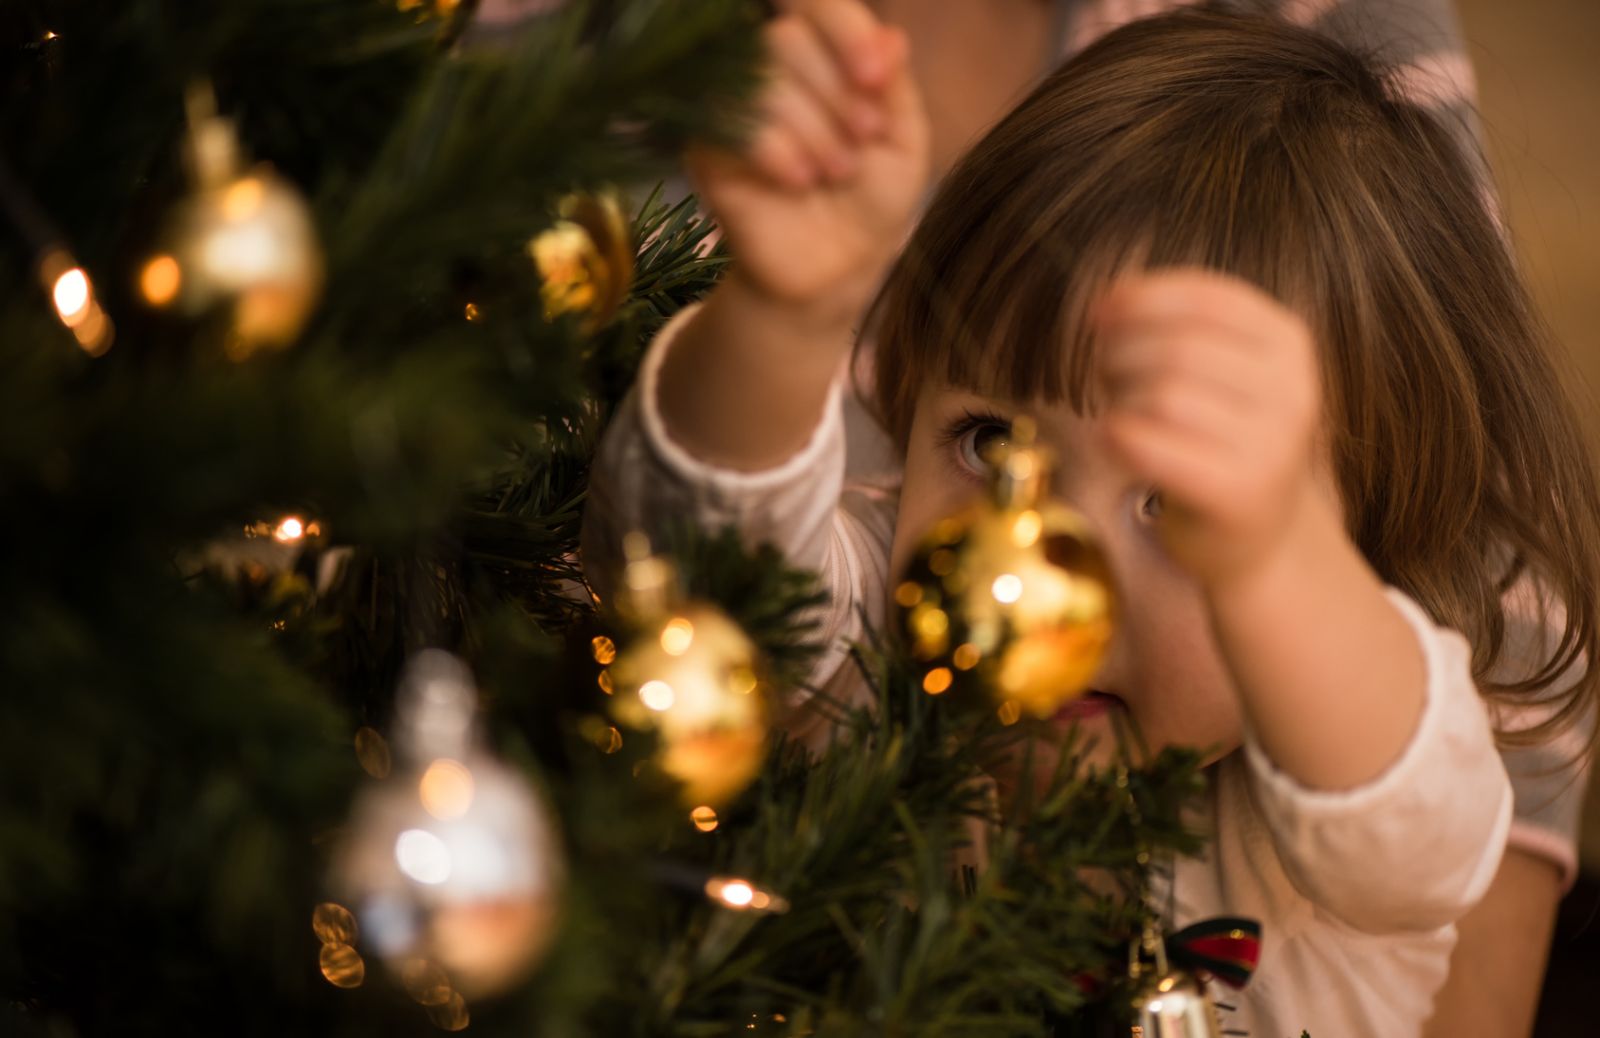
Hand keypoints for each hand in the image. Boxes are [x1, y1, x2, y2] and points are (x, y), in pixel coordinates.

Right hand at [687, 0, 929, 323]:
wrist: (837, 269)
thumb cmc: (872, 200)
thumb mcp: (902, 142)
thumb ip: (894, 86)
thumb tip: (891, 36)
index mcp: (820, 57)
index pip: (815, 9)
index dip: (846, 33)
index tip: (876, 79)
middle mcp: (770, 71)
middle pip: (785, 39)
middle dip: (834, 94)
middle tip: (861, 142)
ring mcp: (733, 107)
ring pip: (761, 82)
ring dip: (813, 130)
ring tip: (834, 173)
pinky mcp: (707, 147)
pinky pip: (734, 125)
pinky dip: (776, 151)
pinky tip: (797, 181)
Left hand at [1096, 270, 1329, 587]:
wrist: (1259, 540)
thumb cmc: (1223, 445)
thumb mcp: (1222, 374)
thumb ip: (1177, 329)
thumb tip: (1107, 299)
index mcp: (1289, 344)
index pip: (1207, 297)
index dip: (1142, 298)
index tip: (1098, 313)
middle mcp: (1291, 390)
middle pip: (1177, 347)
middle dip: (1121, 354)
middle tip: (1104, 375)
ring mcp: (1271, 444)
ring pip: (1161, 394)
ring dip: (1119, 398)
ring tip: (1118, 412)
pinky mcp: (1237, 492)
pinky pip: (1148, 444)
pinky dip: (1116, 436)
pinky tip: (1116, 442)